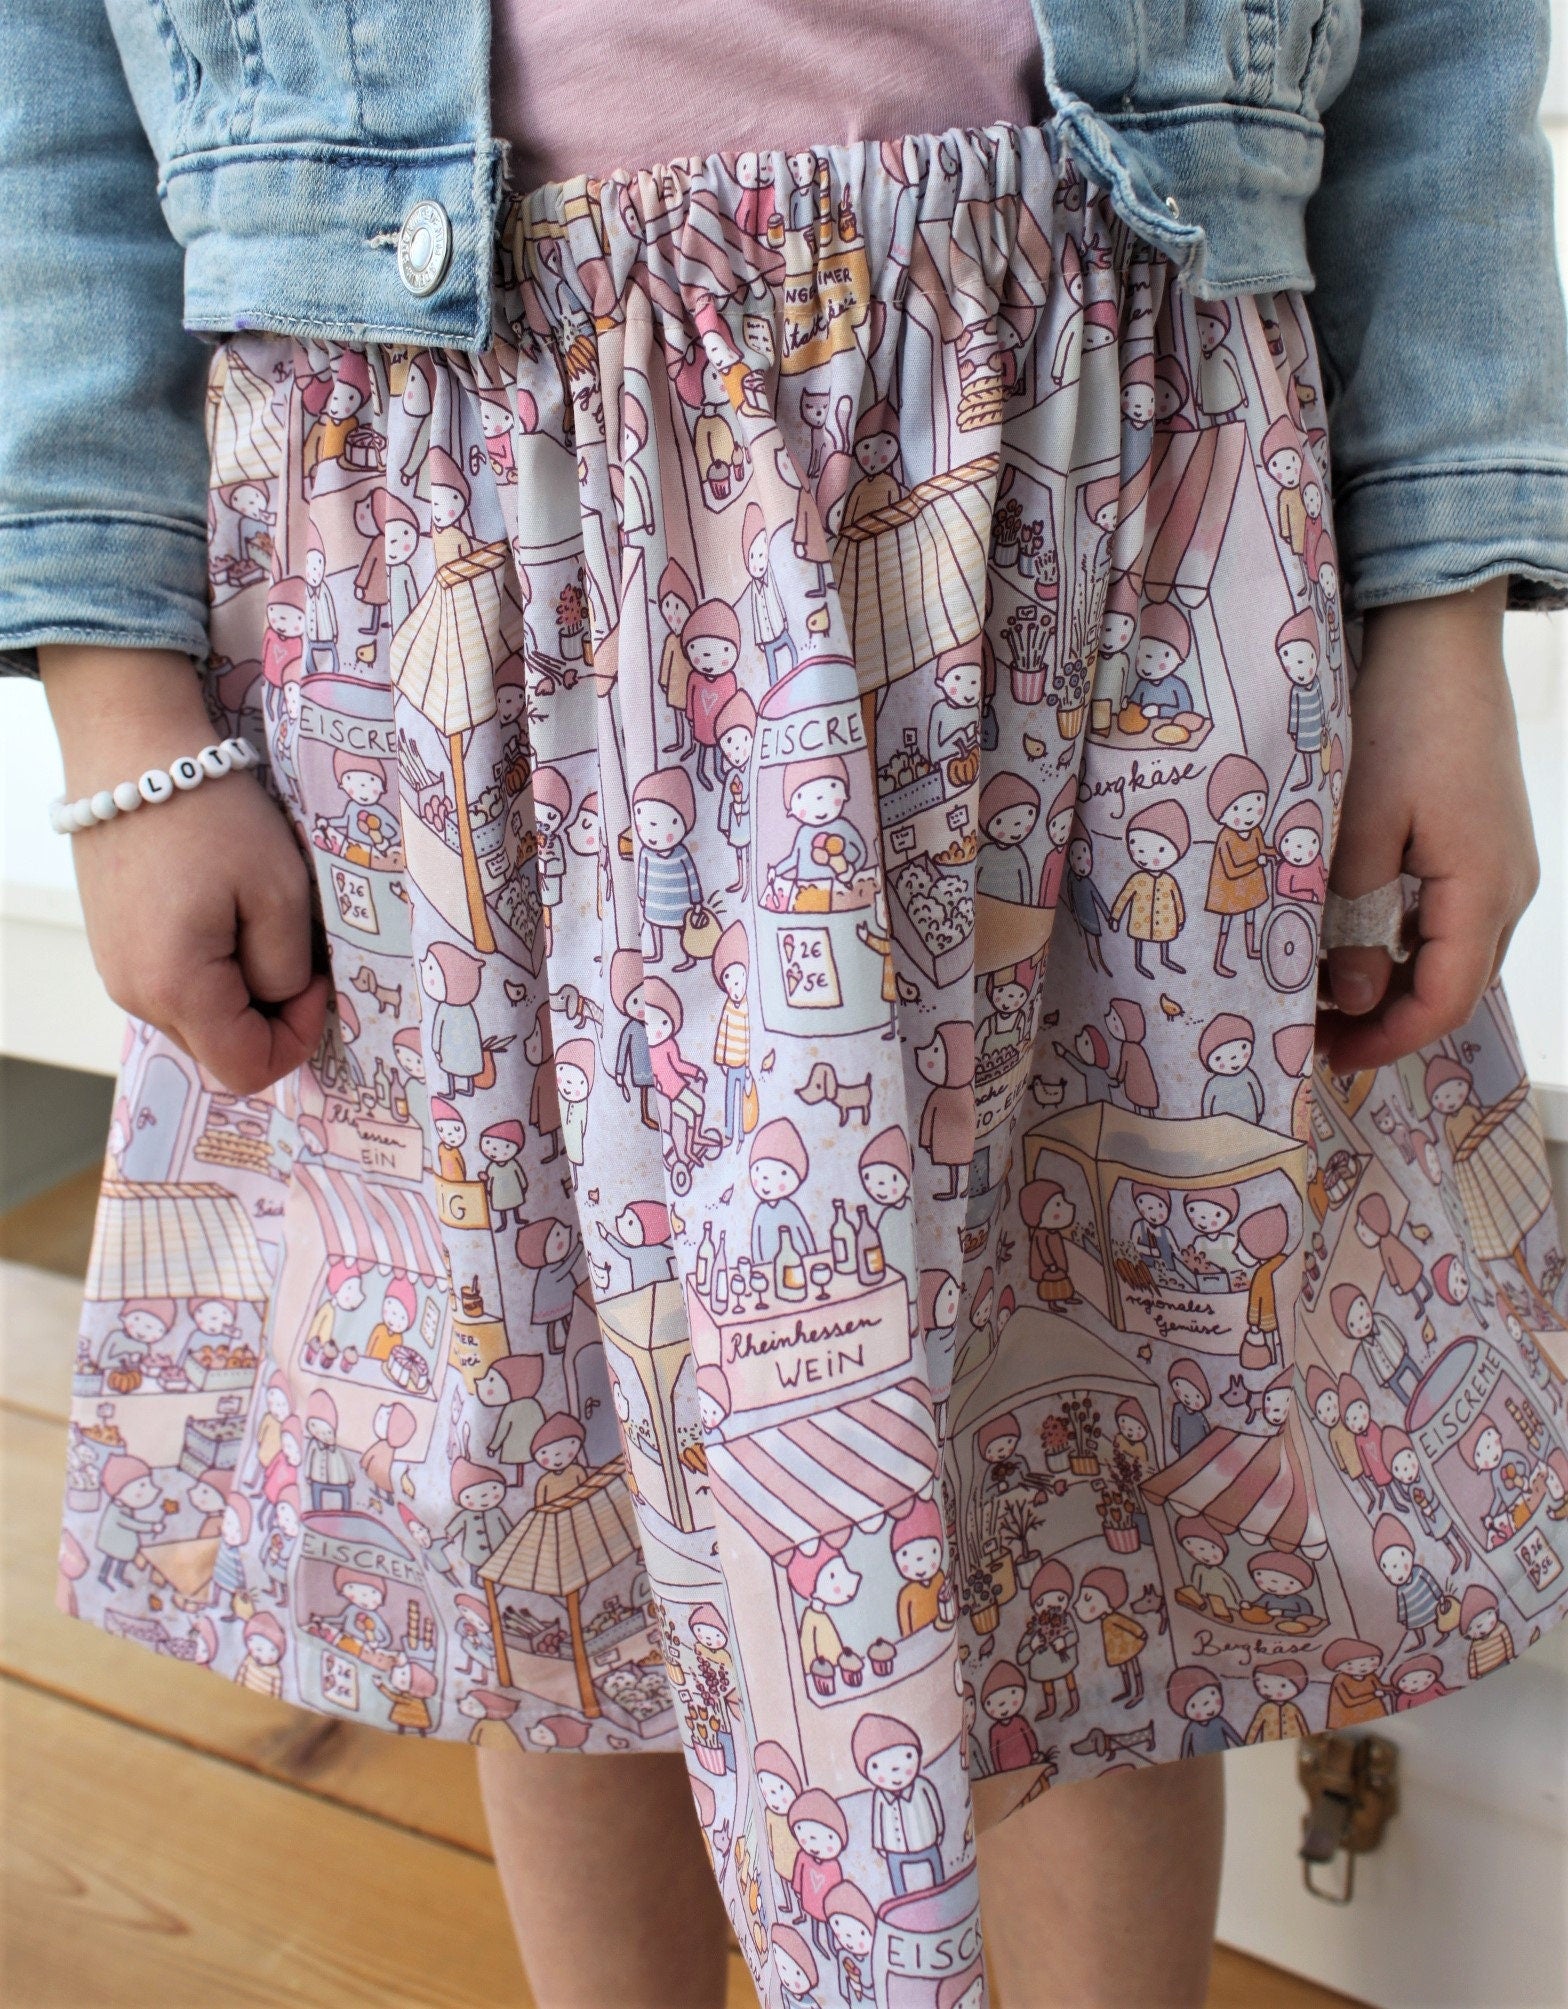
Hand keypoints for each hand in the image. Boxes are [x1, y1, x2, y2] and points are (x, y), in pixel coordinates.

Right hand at [40, 646, 329, 1095]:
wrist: (134, 752)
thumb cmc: (212, 815)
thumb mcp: (279, 893)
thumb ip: (287, 969)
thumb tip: (284, 1002)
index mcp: (176, 988)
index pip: (247, 1069)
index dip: (297, 1039)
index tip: (319, 982)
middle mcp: (135, 995)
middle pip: (221, 1050)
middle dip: (273, 1017)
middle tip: (298, 952)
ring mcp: (118, 973)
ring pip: (200, 1020)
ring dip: (244, 992)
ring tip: (260, 923)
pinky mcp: (115, 948)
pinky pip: (176, 986)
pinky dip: (213, 970)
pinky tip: (226, 914)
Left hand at [1319, 579, 1535, 1073]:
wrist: (1441, 642)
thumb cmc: (1400, 723)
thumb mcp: (1362, 824)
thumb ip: (1353, 918)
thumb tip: (1352, 1000)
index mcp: (1483, 890)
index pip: (1444, 1001)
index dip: (1387, 1040)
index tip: (1326, 1056)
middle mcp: (1509, 888)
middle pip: (1454, 988)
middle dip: (1388, 1022)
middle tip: (1314, 1035)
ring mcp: (1504, 866)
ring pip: (1454, 956)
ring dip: (1394, 985)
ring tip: (1323, 995)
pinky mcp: (1488, 845)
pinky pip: (1452, 920)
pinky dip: (1406, 946)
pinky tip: (1353, 943)